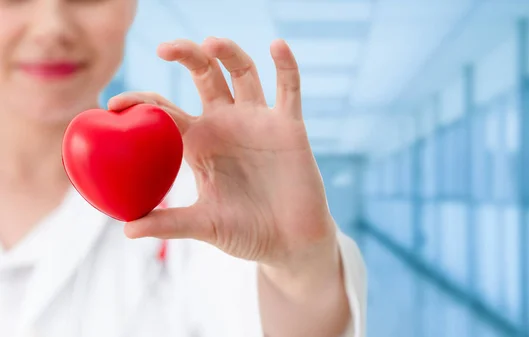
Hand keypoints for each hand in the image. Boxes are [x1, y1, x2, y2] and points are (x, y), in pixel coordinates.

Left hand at [108, 38, 338, 278]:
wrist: (290, 243)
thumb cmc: (246, 233)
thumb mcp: (205, 225)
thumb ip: (170, 223)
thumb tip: (126, 230)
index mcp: (199, 144)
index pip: (166, 111)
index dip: (141, 102)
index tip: (114, 104)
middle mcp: (226, 124)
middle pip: (204, 75)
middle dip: (186, 55)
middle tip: (164, 49)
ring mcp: (258, 122)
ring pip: (243, 72)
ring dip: (228, 52)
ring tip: (211, 43)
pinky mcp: (289, 126)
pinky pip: (289, 88)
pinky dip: (286, 65)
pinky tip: (277, 45)